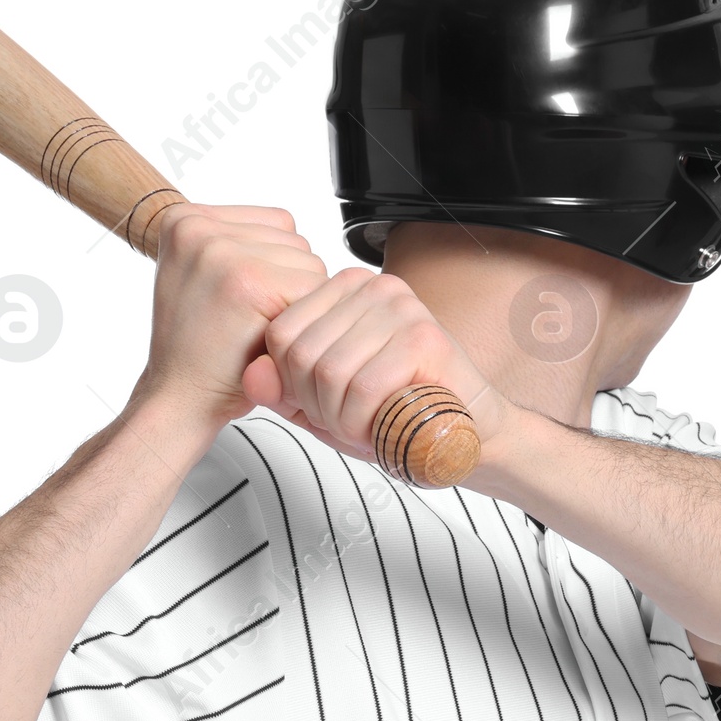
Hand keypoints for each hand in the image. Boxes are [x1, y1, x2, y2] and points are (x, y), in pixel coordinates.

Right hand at [131, 204, 327, 429]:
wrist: (180, 398)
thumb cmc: (200, 348)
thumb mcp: (202, 277)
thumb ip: (239, 244)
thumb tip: (293, 231)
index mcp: (185, 220)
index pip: (278, 224)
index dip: (276, 271)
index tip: (240, 301)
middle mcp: (198, 228)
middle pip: (295, 242)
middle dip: (287, 286)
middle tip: (246, 323)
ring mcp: (220, 251)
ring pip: (309, 265)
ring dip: (297, 305)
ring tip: (254, 330)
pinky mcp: (248, 281)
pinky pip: (314, 291)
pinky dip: (303, 324)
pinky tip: (267, 341)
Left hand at [243, 266, 515, 470]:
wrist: (468, 433)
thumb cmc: (399, 413)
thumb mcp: (323, 404)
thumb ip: (283, 389)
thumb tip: (252, 376)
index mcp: (345, 291)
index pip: (281, 334)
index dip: (292, 385)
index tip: (323, 406)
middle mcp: (372, 288)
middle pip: (301, 354)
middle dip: (316, 406)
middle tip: (347, 422)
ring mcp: (400, 307)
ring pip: (329, 372)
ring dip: (341, 419)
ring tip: (367, 426)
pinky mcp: (423, 336)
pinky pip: (362, 388)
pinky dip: (365, 423)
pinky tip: (383, 427)